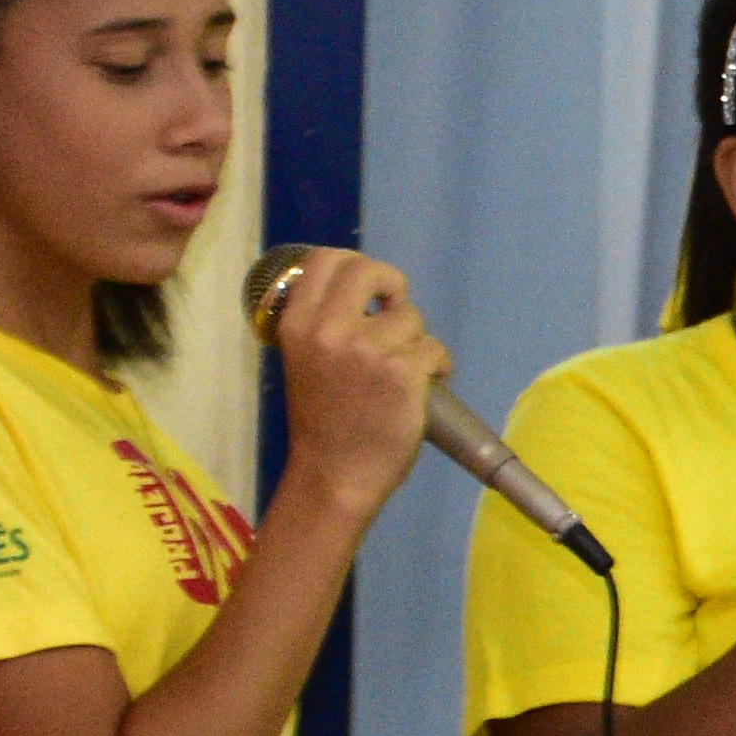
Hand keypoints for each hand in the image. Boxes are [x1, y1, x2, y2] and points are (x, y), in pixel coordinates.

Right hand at [260, 248, 452, 510]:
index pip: (323, 260)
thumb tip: (365, 293)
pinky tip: (426, 385)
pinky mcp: (402, 372)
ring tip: (406, 371)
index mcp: (298, 324)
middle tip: (397, 310)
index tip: (371, 289)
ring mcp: (366, 349)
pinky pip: (434, 348)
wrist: (334, 475)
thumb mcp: (306, 360)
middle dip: (392, 286)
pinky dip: (438, 365)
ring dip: (417, 340)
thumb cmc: (324, 420)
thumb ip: (326, 323)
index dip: (355, 265)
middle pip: (369, 270)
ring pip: (410, 316)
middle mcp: (328, 329)